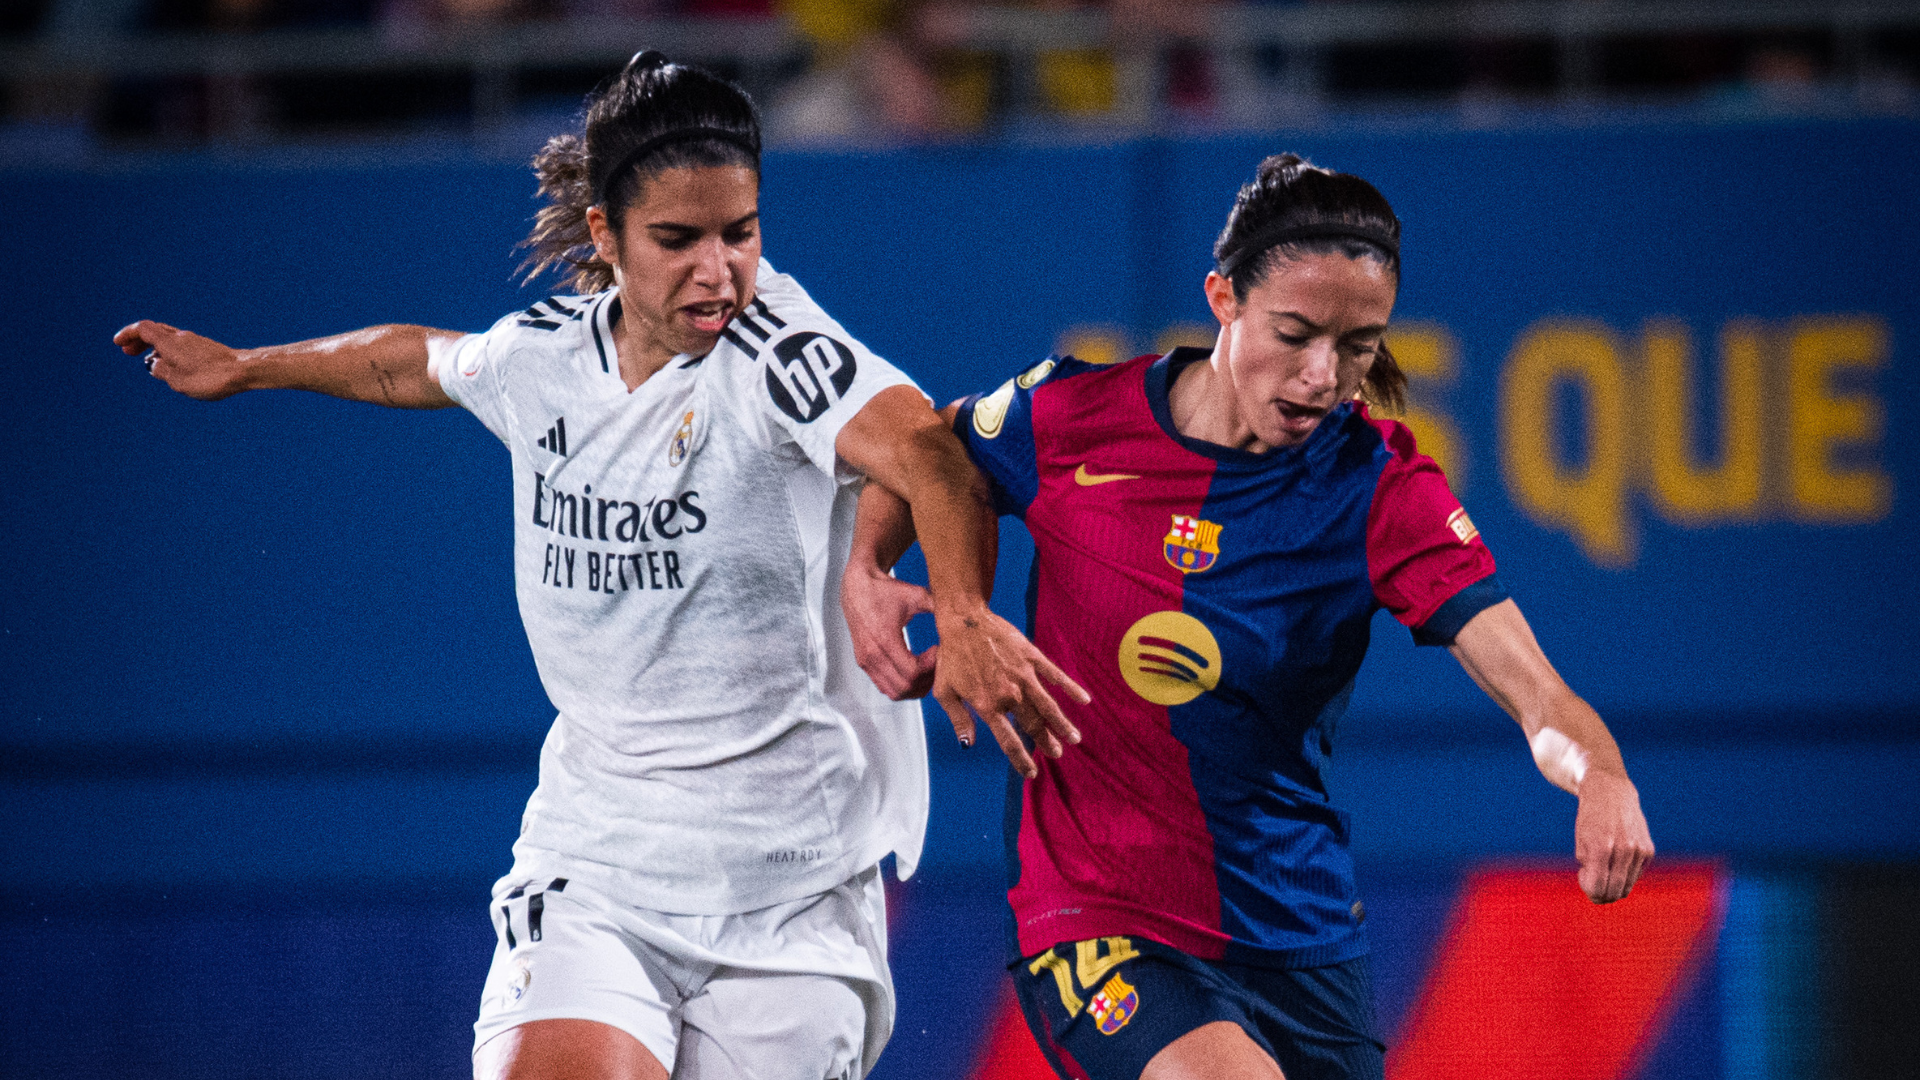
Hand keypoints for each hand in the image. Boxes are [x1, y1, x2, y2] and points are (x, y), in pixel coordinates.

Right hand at [115, 320, 246, 399]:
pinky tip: (173, 365)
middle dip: (139, 339)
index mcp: (170, 342)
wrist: (244, 371)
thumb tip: (154, 365)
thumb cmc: (211, 377)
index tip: (119, 343)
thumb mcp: (178, 381)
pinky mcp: (207, 349)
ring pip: (169, 338)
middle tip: (128, 351)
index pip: (143, 328)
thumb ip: (161, 371)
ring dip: (154, 346)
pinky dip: (170, 351)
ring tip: (150, 362)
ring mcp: (196, 341)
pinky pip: (182, 346)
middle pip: (155, 331)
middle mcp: (182, 337)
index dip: (128, 334)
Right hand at [841, 564, 937, 699]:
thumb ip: (937, 605)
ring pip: (895, 693)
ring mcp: (866, 662)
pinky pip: (885, 687)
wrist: (856, 587)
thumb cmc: (884, 590)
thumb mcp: (914, 594)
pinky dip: (902, 686)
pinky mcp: (864, 664)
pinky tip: (914, 671)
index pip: (912, 672)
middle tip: (938, 665)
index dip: (931, 668)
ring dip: (915, 688)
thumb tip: (959, 613)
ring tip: (928, 670)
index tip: (938, 651)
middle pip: (905, 688)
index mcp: (885, 639)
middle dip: (926, 681)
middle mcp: (872, 655)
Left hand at [930, 604, 1088, 778]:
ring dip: (1062, 724)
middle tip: (1057, 753)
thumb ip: (959, 719)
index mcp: (987, 706)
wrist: (964, 621)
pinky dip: (1070, 688)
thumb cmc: (951, 656)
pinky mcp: (1031, 658)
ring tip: (1075, 739)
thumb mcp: (945, 691)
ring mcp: (1022, 676)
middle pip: (1033, 726)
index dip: (1021, 760)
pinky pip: (1055, 676)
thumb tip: (968, 744)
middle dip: (1047, 742)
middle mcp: (1008, 695)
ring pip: (1048, 706)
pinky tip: (1084, 700)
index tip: (1031, 773)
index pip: (1008, 741)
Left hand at [1573, 769, 1653, 902]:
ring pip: (1627, 887)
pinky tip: (1617, 858)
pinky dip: (1625, 873)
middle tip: (1594, 882)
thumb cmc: (1591, 819)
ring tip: (1604, 868)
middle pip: (1615, 893)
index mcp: (1601, 849)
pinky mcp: (1648, 850)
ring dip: (1614, 885)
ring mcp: (1639, 851)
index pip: (1598, 889)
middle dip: (1602, 894)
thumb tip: (1599, 892)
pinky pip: (1636, 874)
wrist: (1611, 793)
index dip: (1590, 892)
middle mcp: (1623, 851)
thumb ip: (1588, 868)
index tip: (1585, 878)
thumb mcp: (1581, 842)